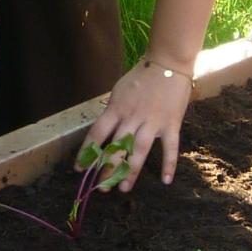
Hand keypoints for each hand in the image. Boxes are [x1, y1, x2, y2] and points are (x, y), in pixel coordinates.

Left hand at [82, 57, 191, 191]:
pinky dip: (169, 164)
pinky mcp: (171, 124)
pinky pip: (170, 147)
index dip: (87, 153)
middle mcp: (132, 118)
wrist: (168, 62)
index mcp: (117, 109)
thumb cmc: (142, 76)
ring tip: (124, 188)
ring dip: (130, 171)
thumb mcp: (119, 91)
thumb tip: (105, 132)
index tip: (80, 169)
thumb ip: (113, 112)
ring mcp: (152, 122)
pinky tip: (166, 181)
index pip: (97, 134)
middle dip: (107, 169)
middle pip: (117, 147)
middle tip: (102, 187)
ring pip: (139, 151)